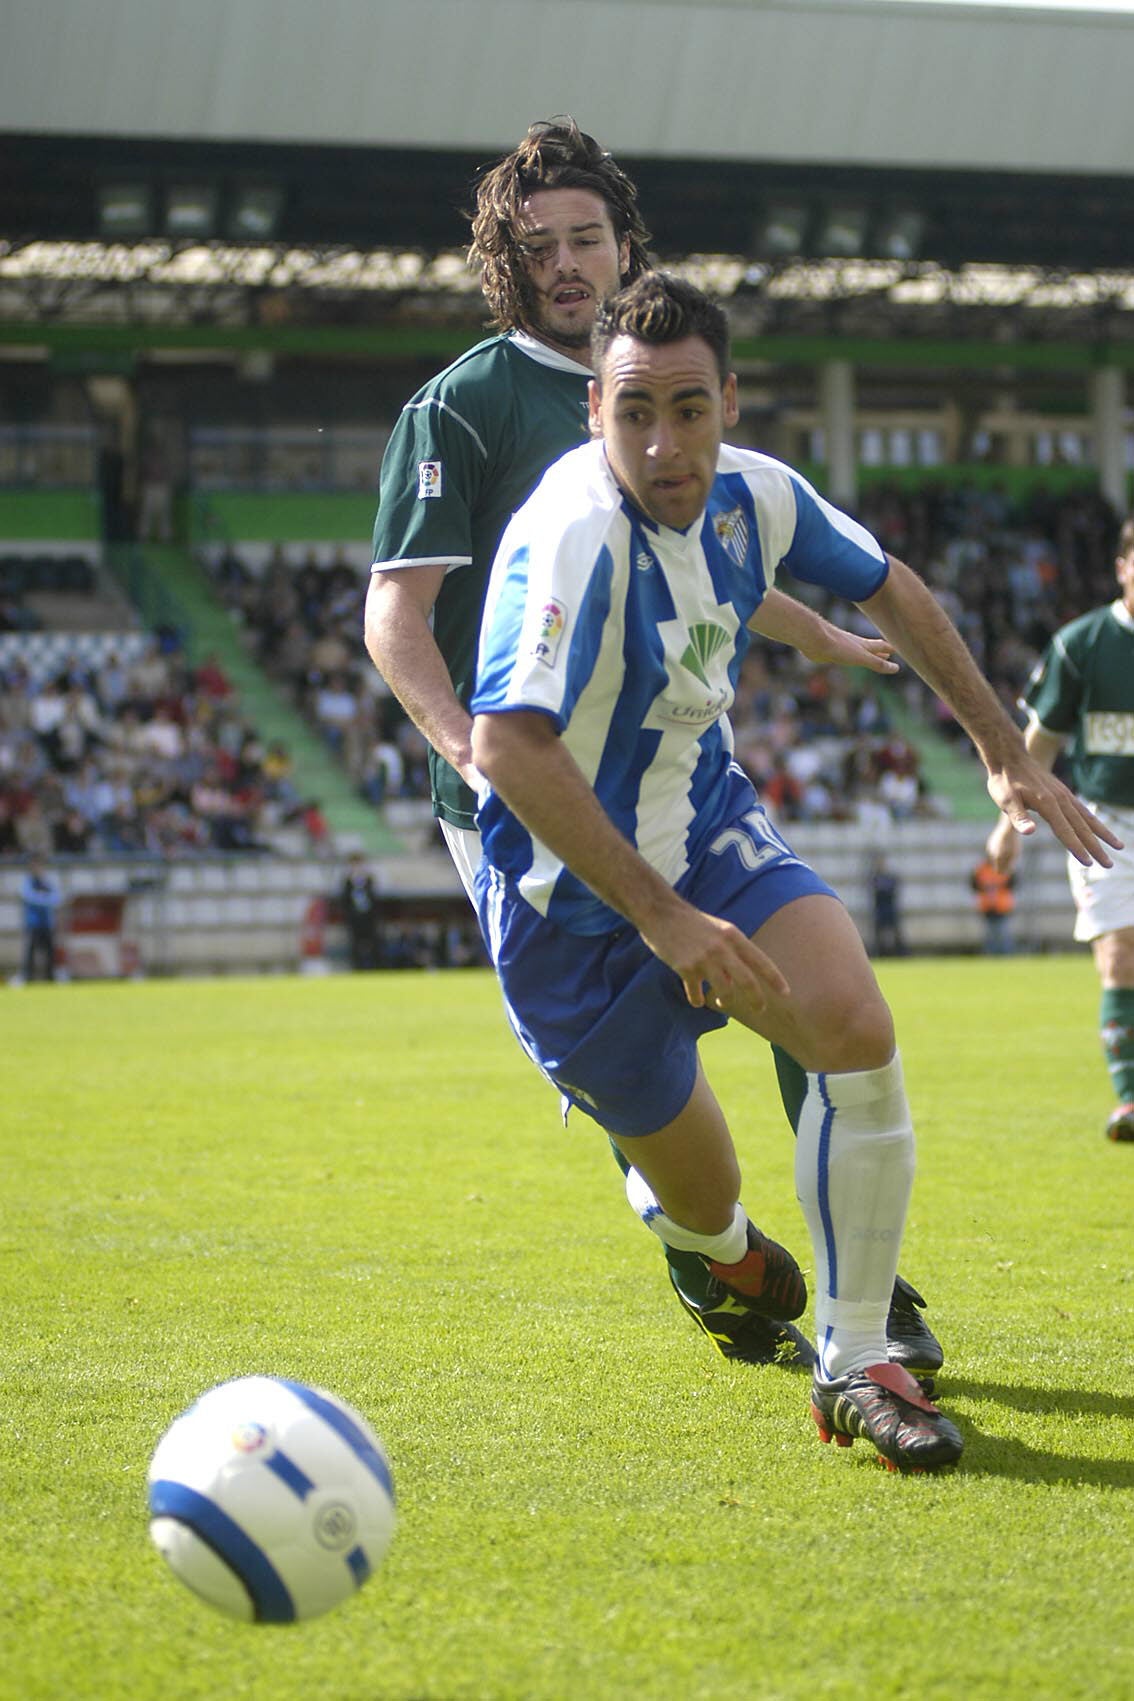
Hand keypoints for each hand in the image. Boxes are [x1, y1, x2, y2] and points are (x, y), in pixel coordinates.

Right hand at [640, 900, 789, 1012]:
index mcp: (733, 936)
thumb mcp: (718, 930)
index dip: (775, 978)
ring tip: (721, 1003)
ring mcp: (704, 959)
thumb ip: (730, 952)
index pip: (760, 960)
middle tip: (760, 1010)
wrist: (661, 914)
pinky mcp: (686, 968)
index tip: (786, 993)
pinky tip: (697, 1000)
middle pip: (747, 981)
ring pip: (724, 991)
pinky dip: (698, 1000)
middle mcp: (722, 948)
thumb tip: (737, 979)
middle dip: (756, 1000)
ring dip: (725, 1002)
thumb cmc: (692, 923)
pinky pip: (696, 993)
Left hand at [800, 627, 897, 674]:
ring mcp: (842, 647)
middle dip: (879, 652)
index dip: (889, 649)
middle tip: (887, 654)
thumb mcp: (862, 657)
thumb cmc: (839, 647)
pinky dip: (848, 657)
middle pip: (870, 647)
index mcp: (863, 645)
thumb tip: (896, 669)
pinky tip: (843, 658)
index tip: (897, 649)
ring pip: (856, 651)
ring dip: (864, 654)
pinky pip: (842, 655)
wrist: (814, 639)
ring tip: (868, 657)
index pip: (880, 646)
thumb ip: (877, 663)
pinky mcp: (829, 652)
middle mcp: (854, 644)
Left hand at [986, 761, 1121, 867]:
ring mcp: (1064, 795)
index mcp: (1047, 804)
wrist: (1010, 758)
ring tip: (1118, 847)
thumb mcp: (1005, 800)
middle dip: (1096, 848)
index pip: (1065, 831)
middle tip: (1109, 865)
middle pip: (1082, 828)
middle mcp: (1061, 800)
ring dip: (1103, 834)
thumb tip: (1030, 832)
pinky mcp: (1063, 793)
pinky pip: (1083, 810)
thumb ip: (1018, 817)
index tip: (1089, 863)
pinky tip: (1100, 829)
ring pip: (1088, 818)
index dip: (1077, 848)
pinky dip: (1094, 821)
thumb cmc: (1004, 782)